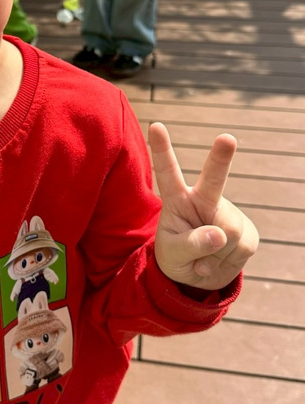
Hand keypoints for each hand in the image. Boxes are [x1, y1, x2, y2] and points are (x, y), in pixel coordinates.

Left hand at [149, 122, 258, 291]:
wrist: (198, 277)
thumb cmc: (177, 257)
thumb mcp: (173, 254)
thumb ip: (191, 244)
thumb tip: (221, 235)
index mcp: (177, 199)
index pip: (167, 173)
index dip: (161, 150)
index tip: (155, 126)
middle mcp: (204, 200)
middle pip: (214, 178)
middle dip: (221, 158)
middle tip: (227, 138)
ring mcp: (227, 214)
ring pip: (227, 233)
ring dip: (214, 254)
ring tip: (204, 257)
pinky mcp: (247, 231)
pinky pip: (240, 247)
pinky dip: (227, 262)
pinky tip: (220, 259)